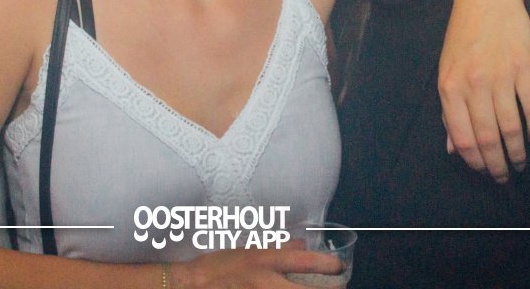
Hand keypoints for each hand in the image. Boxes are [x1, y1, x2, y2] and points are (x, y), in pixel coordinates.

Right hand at [173, 244, 342, 287]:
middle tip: (339, 288)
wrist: (190, 285)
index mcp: (263, 261)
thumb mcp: (249, 251)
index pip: (301, 261)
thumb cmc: (217, 268)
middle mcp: (263, 280)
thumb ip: (279, 249)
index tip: (339, 268)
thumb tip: (302, 245)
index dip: (325, 265)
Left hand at [439, 0, 529, 180]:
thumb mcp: (447, 70)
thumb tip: (452, 147)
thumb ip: (449, 109)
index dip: (474, 161)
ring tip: (520, 161)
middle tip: (504, 176)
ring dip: (517, 151)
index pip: (461, 137)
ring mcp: (500, 76)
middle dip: (496, 164)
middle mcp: (473, 85)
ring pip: (511, 127)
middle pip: (487, 138)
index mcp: (449, 87)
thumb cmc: (463, 34)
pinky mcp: (524, 67)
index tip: (483, 171)